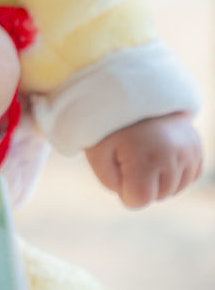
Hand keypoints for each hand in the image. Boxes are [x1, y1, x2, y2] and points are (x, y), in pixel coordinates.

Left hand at [85, 112, 203, 207]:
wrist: (133, 94)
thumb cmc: (109, 125)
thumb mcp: (96, 151)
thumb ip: (111, 182)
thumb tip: (133, 199)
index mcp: (145, 157)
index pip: (138, 200)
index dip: (123, 189)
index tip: (116, 166)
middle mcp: (173, 156)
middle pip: (157, 196)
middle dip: (141, 183)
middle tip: (129, 154)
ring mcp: (189, 151)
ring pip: (174, 189)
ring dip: (158, 179)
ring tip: (144, 153)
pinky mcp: (197, 147)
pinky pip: (188, 178)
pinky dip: (173, 172)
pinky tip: (159, 154)